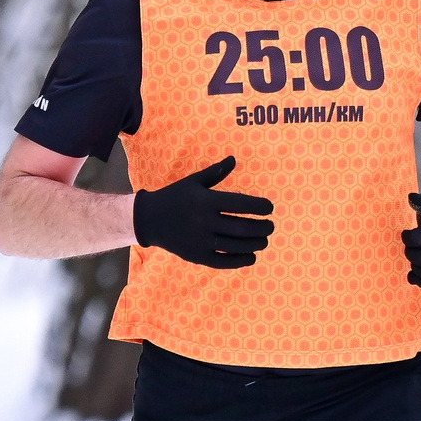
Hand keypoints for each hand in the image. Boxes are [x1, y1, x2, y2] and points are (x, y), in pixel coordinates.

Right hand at [133, 156, 273, 268]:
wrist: (149, 219)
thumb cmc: (176, 196)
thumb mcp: (194, 182)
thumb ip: (215, 173)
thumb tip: (234, 159)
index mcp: (205, 201)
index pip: (240, 204)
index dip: (259, 207)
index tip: (270, 208)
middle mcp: (203, 221)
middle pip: (241, 228)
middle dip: (262, 228)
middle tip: (271, 226)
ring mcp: (200, 241)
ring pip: (235, 246)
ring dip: (255, 244)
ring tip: (264, 240)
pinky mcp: (196, 256)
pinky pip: (223, 261)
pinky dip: (240, 260)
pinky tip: (251, 256)